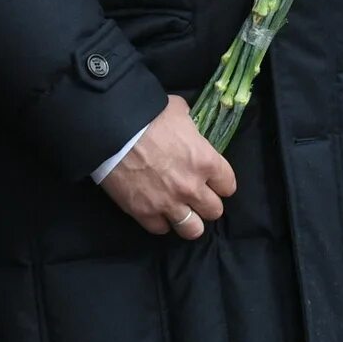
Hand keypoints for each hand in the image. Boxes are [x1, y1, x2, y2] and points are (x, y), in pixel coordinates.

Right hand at [98, 96, 236, 238]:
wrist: (113, 130)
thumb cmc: (149, 115)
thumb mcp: (179, 111)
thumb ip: (190, 125)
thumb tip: (189, 128)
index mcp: (206, 161)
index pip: (228, 185)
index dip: (221, 183)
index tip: (213, 181)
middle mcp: (192, 187)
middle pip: (214, 211)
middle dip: (207, 204)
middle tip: (196, 196)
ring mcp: (169, 204)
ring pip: (193, 230)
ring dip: (189, 221)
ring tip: (181, 212)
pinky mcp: (145, 213)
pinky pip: (161, 229)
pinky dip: (160, 221)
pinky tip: (156, 211)